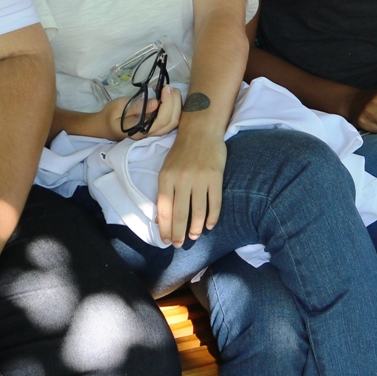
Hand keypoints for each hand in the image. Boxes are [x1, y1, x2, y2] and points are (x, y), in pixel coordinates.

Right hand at [100, 86, 182, 140]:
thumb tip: (155, 103)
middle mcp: (150, 133)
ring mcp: (154, 131)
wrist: (105, 125)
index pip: (162, 120)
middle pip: (172, 122)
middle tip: (168, 86)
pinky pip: (170, 119)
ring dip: (176, 104)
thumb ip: (136, 107)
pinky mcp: (155, 126)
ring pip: (173, 121)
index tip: (165, 88)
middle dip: (175, 102)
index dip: (168, 103)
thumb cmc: (110, 115)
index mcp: (140, 131)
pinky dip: (172, 106)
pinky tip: (165, 95)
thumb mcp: (118, 107)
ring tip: (168, 89)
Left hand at [157, 127, 224, 246]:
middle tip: (179, 245)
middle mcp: (181, 179)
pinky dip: (212, 217)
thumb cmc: (181, 152)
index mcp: (166, 178)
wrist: (201, 130)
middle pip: (180, 214)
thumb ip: (164, 193)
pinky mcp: (216, 177)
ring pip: (198, 211)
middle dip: (179, 233)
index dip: (166, 228)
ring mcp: (199, 179)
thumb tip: (160, 220)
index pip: (164, 209)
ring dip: (195, 228)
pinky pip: (214, 203)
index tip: (167, 241)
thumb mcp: (166, 170)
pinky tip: (210, 225)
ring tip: (193, 236)